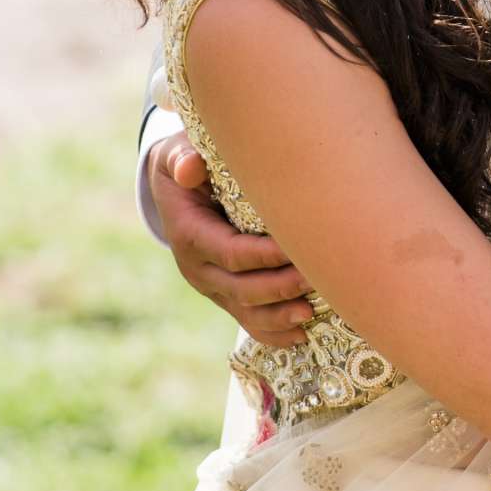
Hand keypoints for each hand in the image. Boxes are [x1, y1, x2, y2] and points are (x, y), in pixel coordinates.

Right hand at [149, 134, 312, 344]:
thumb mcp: (177, 154)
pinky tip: (300, 337)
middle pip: (242, 288)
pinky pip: (247, 320)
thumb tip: (192, 167)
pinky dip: (273, 332)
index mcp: (189, 235)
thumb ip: (184, 159)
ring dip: (279, 316)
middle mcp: (197, 268)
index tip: (296, 249)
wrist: (173, 189)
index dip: (264, 256)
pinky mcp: (224, 294)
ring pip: (245, 311)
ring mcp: (211, 286)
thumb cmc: (186, 164)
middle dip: (279, 287)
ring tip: (310, 314)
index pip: (230, 253)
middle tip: (317, 278)